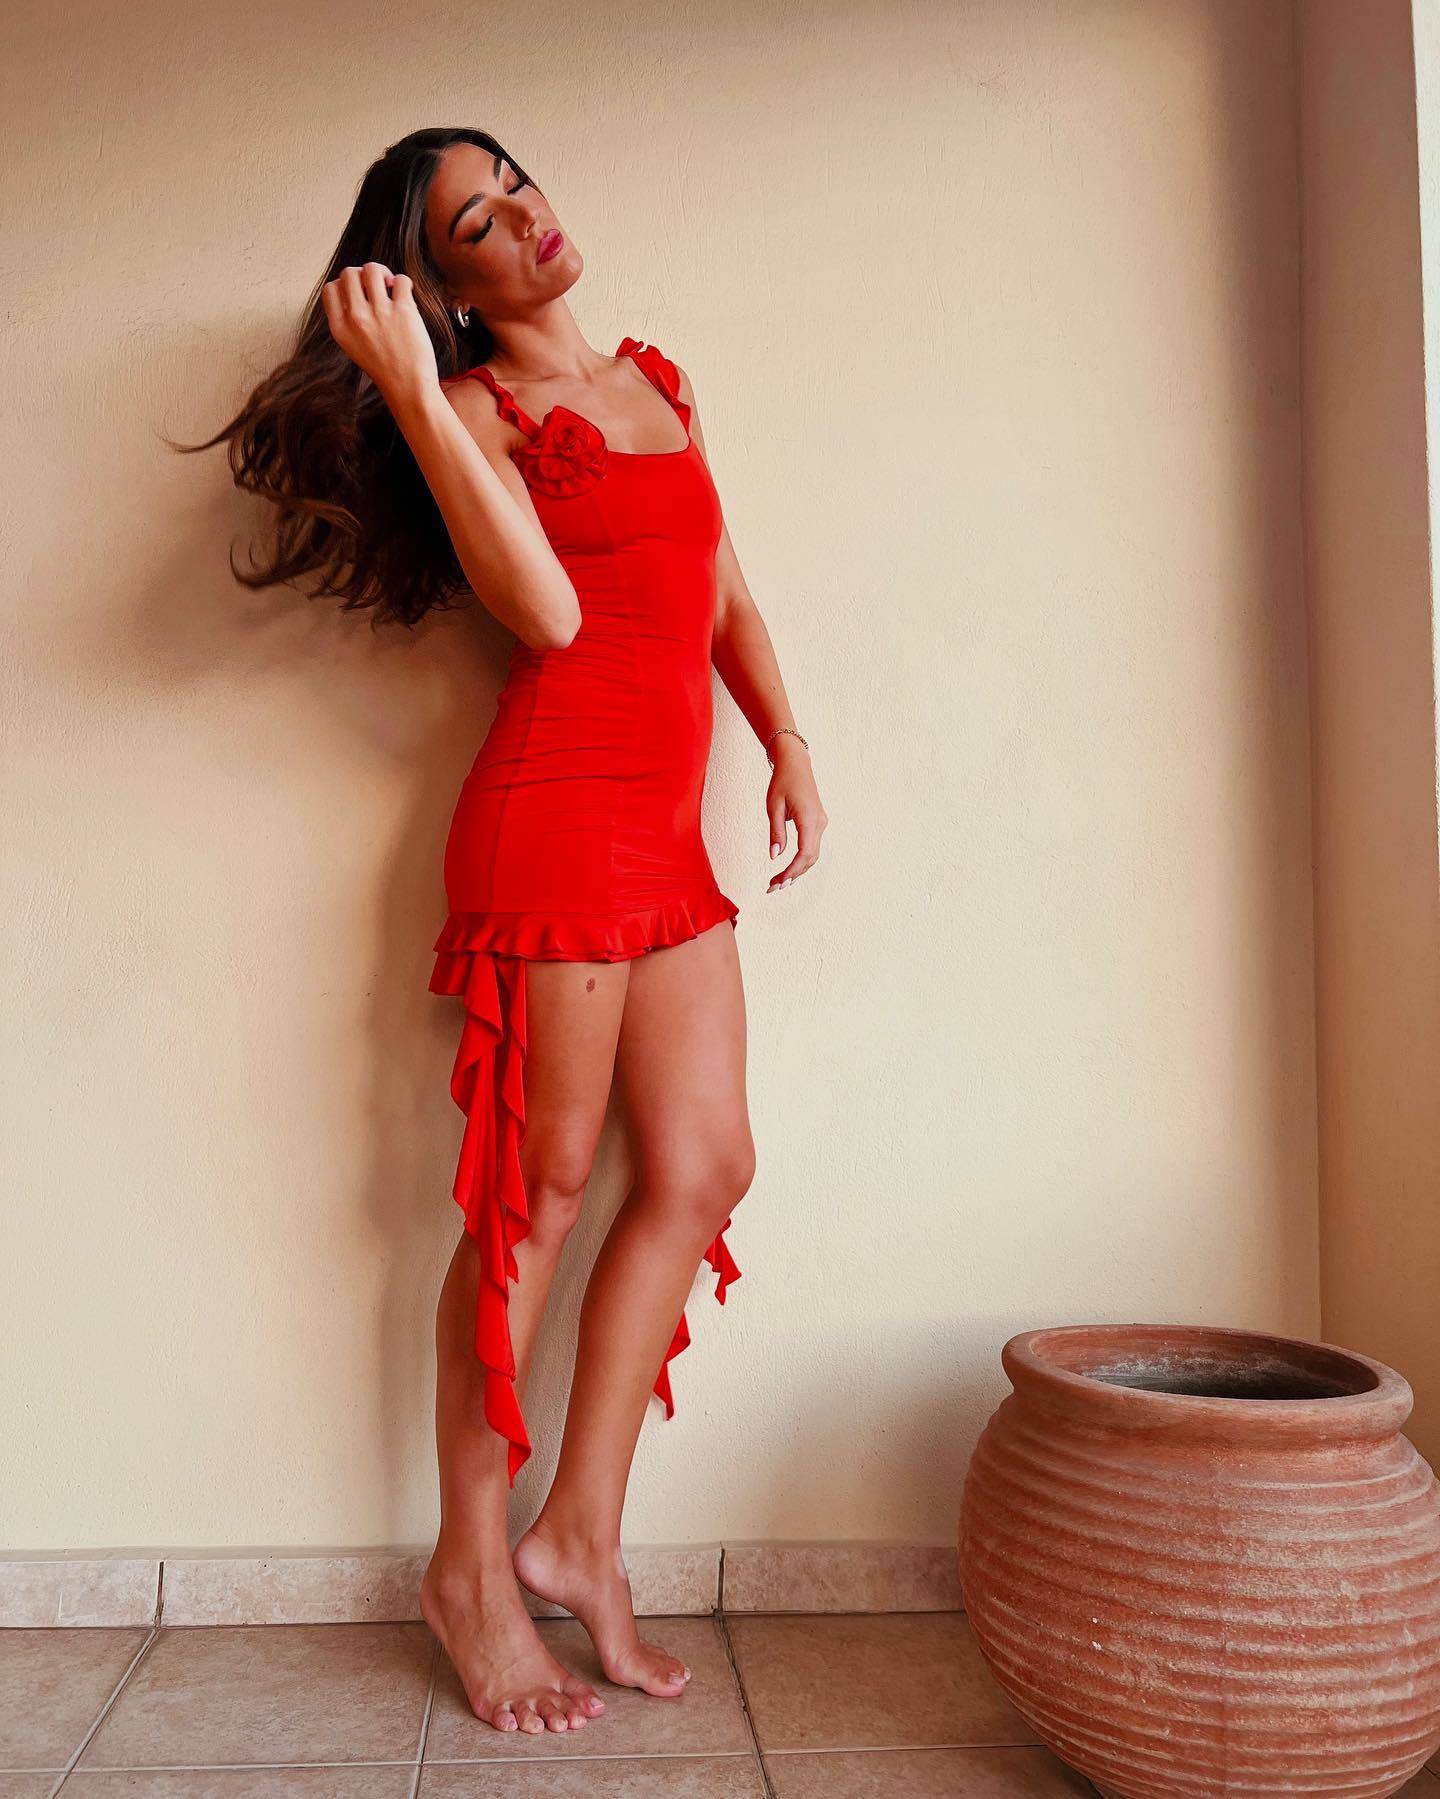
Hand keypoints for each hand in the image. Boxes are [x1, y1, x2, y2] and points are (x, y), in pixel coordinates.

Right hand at [320, 262, 438, 404]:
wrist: (408, 388)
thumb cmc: (384, 367)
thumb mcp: (353, 346)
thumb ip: (348, 319)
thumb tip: (356, 286)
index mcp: (340, 328)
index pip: (330, 288)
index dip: (343, 285)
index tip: (357, 294)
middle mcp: (356, 318)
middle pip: (349, 272)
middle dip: (363, 274)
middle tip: (377, 286)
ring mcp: (379, 313)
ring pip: (372, 269)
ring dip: (383, 273)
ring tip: (391, 287)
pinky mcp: (403, 311)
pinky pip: (400, 279)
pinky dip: (403, 282)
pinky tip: (406, 294)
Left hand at [765, 741, 827, 893]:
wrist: (796, 764)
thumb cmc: (782, 782)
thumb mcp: (773, 807)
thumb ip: (776, 832)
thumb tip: (775, 856)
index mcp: (809, 818)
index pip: (804, 853)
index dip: (792, 871)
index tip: (778, 882)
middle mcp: (819, 823)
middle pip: (810, 858)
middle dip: (792, 875)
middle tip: (772, 887)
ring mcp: (820, 823)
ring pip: (812, 855)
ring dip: (796, 870)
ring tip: (777, 882)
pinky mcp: (817, 823)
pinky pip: (811, 846)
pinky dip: (800, 860)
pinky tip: (787, 869)